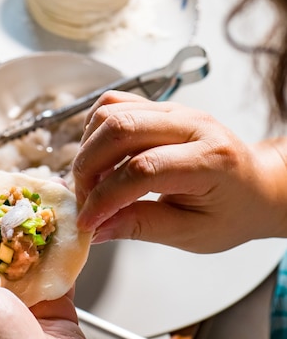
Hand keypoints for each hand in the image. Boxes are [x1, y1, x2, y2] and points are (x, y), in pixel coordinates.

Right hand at [73, 90, 286, 252]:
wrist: (255, 186)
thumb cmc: (231, 212)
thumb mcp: (191, 233)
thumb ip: (141, 227)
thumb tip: (96, 228)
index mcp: (211, 160)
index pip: (143, 170)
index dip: (106, 198)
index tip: (87, 222)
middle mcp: (193, 125)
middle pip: (120, 130)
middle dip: (88, 169)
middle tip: (84, 200)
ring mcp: (174, 110)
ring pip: (111, 112)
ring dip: (88, 149)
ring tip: (91, 182)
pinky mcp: (158, 107)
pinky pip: (113, 104)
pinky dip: (94, 130)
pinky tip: (98, 158)